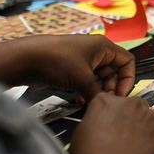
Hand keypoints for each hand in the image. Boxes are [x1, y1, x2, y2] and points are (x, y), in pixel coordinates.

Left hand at [0, 34, 135, 99]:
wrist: (25, 59)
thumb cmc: (57, 61)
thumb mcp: (83, 79)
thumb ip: (98, 94)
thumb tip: (104, 107)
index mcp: (103, 47)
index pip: (127, 61)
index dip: (127, 78)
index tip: (120, 94)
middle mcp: (95, 52)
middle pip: (113, 72)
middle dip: (110, 88)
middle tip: (104, 102)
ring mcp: (82, 60)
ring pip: (99, 79)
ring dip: (96, 92)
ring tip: (90, 103)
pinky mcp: (70, 69)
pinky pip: (85, 82)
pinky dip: (85, 91)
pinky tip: (79, 101)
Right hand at [71, 93, 153, 153]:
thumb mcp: (81, 133)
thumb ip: (94, 121)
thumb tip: (98, 124)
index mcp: (106, 101)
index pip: (107, 100)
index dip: (107, 113)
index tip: (106, 123)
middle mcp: (130, 103)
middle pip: (130, 105)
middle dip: (127, 116)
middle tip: (120, 134)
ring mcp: (149, 117)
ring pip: (146, 117)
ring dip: (141, 126)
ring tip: (132, 144)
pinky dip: (151, 139)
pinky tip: (141, 151)